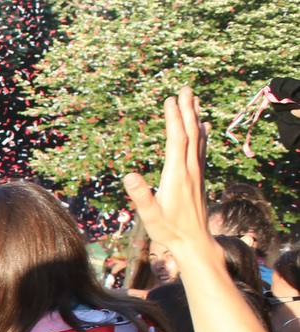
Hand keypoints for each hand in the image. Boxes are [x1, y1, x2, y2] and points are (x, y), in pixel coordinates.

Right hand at [123, 86, 209, 253]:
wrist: (194, 242)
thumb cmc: (168, 230)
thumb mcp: (150, 216)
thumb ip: (140, 195)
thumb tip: (128, 174)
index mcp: (177, 175)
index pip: (177, 140)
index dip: (174, 118)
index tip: (170, 99)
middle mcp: (190, 170)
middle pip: (191, 133)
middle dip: (187, 110)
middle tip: (185, 88)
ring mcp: (197, 173)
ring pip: (199, 138)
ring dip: (196, 117)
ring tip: (195, 99)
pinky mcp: (199, 178)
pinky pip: (202, 149)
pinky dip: (202, 134)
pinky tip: (204, 127)